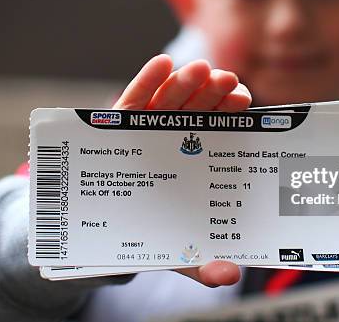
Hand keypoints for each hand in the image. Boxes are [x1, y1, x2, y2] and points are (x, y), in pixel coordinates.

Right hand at [112, 54, 250, 286]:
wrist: (93, 230)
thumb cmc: (144, 232)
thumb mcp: (174, 250)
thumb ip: (200, 263)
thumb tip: (229, 275)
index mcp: (193, 159)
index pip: (215, 132)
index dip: (230, 115)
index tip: (244, 101)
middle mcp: (172, 139)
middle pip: (194, 112)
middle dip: (212, 94)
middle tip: (228, 81)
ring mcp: (144, 129)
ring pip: (167, 101)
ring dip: (184, 82)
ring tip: (200, 69)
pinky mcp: (115, 127)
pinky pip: (131, 101)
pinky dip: (146, 81)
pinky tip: (162, 63)